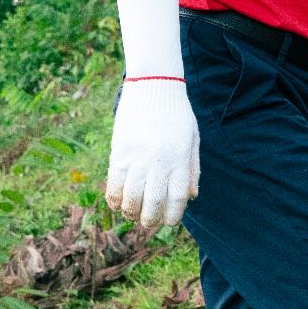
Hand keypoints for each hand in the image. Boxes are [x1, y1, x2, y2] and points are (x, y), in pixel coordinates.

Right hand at [106, 78, 199, 227]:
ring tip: (132, 214)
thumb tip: (192, 197)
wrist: (154, 86)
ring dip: (131, 210)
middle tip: (148, 222)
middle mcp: (159, 162)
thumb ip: (192, 169)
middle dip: (150, 218)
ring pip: (132, 195)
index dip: (172, 215)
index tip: (169, 222)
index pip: (177, 198)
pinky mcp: (120, 150)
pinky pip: (114, 181)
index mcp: (180, 160)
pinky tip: (117, 203)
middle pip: (153, 202)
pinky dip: (114, 196)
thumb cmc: (177, 113)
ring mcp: (138, 157)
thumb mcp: (192, 139)